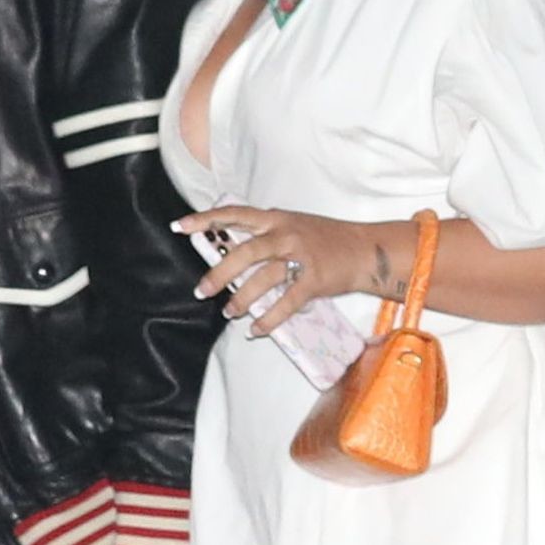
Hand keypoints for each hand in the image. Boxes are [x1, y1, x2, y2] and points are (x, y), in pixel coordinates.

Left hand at [178, 206, 373, 337]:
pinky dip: (268, 318)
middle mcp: (285, 234)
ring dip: (242, 298)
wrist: (365, 249)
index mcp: (276, 218)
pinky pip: (286, 303)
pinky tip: (255, 329)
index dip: (205, 219)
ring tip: (229, 312)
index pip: (234, 214)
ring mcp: (301, 256)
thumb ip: (267, 231)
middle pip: (244, 252)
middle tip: (200, 291)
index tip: (179, 226)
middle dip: (219, 273)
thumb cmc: (327, 238)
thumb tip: (234, 244)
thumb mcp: (294, 224)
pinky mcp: (314, 280)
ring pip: (263, 278)